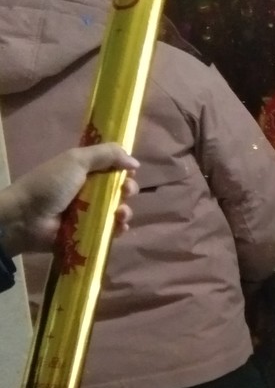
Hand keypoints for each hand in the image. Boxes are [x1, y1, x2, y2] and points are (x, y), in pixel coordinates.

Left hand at [0, 144, 138, 255]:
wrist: (26, 218)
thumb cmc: (50, 184)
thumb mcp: (76, 160)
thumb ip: (107, 155)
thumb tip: (135, 162)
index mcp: (84, 170)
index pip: (112, 167)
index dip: (124, 169)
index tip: (130, 171)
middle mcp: (88, 190)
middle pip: (118, 189)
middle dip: (128, 189)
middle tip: (125, 192)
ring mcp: (89, 213)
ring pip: (117, 210)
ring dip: (125, 211)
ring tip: (120, 214)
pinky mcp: (89, 233)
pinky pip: (110, 231)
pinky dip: (118, 229)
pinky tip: (118, 227)